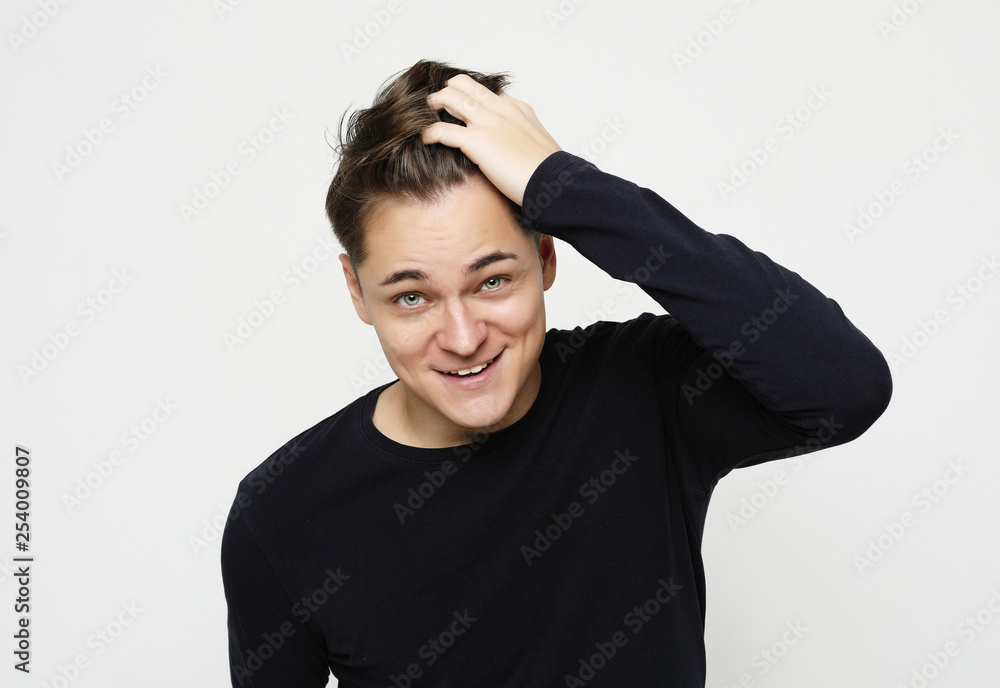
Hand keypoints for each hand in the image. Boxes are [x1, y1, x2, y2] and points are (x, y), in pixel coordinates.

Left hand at [421, 74, 560, 205]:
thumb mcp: (538, 143)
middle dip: (447, 91)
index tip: (462, 106)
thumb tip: (515, 148)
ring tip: (426, 114)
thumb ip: (523, 136)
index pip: (488, 92)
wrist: (555, 182)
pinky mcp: (477, 142)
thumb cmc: (549, 171)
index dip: (471, 96)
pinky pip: (443, 130)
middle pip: (464, 85)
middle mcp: (501, 109)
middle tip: (437, 105)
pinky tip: (424, 138)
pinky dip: (429, 132)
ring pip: (450, 98)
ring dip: (434, 104)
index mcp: (517, 108)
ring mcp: (488, 123)